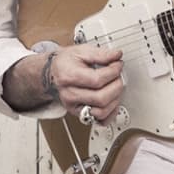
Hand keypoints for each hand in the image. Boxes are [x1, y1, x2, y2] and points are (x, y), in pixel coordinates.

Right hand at [5, 43, 122, 115]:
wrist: (54, 73)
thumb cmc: (67, 63)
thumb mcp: (81, 51)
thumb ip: (101, 54)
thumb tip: (117, 55)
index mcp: (69, 77)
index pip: (97, 80)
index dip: (113, 72)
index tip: (118, 65)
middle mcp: (70, 95)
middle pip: (100, 98)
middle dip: (116, 86)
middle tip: (118, 77)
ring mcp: (74, 107)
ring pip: (101, 112)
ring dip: (115, 100)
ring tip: (115, 88)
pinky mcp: (80, 114)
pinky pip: (99, 121)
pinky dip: (111, 114)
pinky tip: (113, 102)